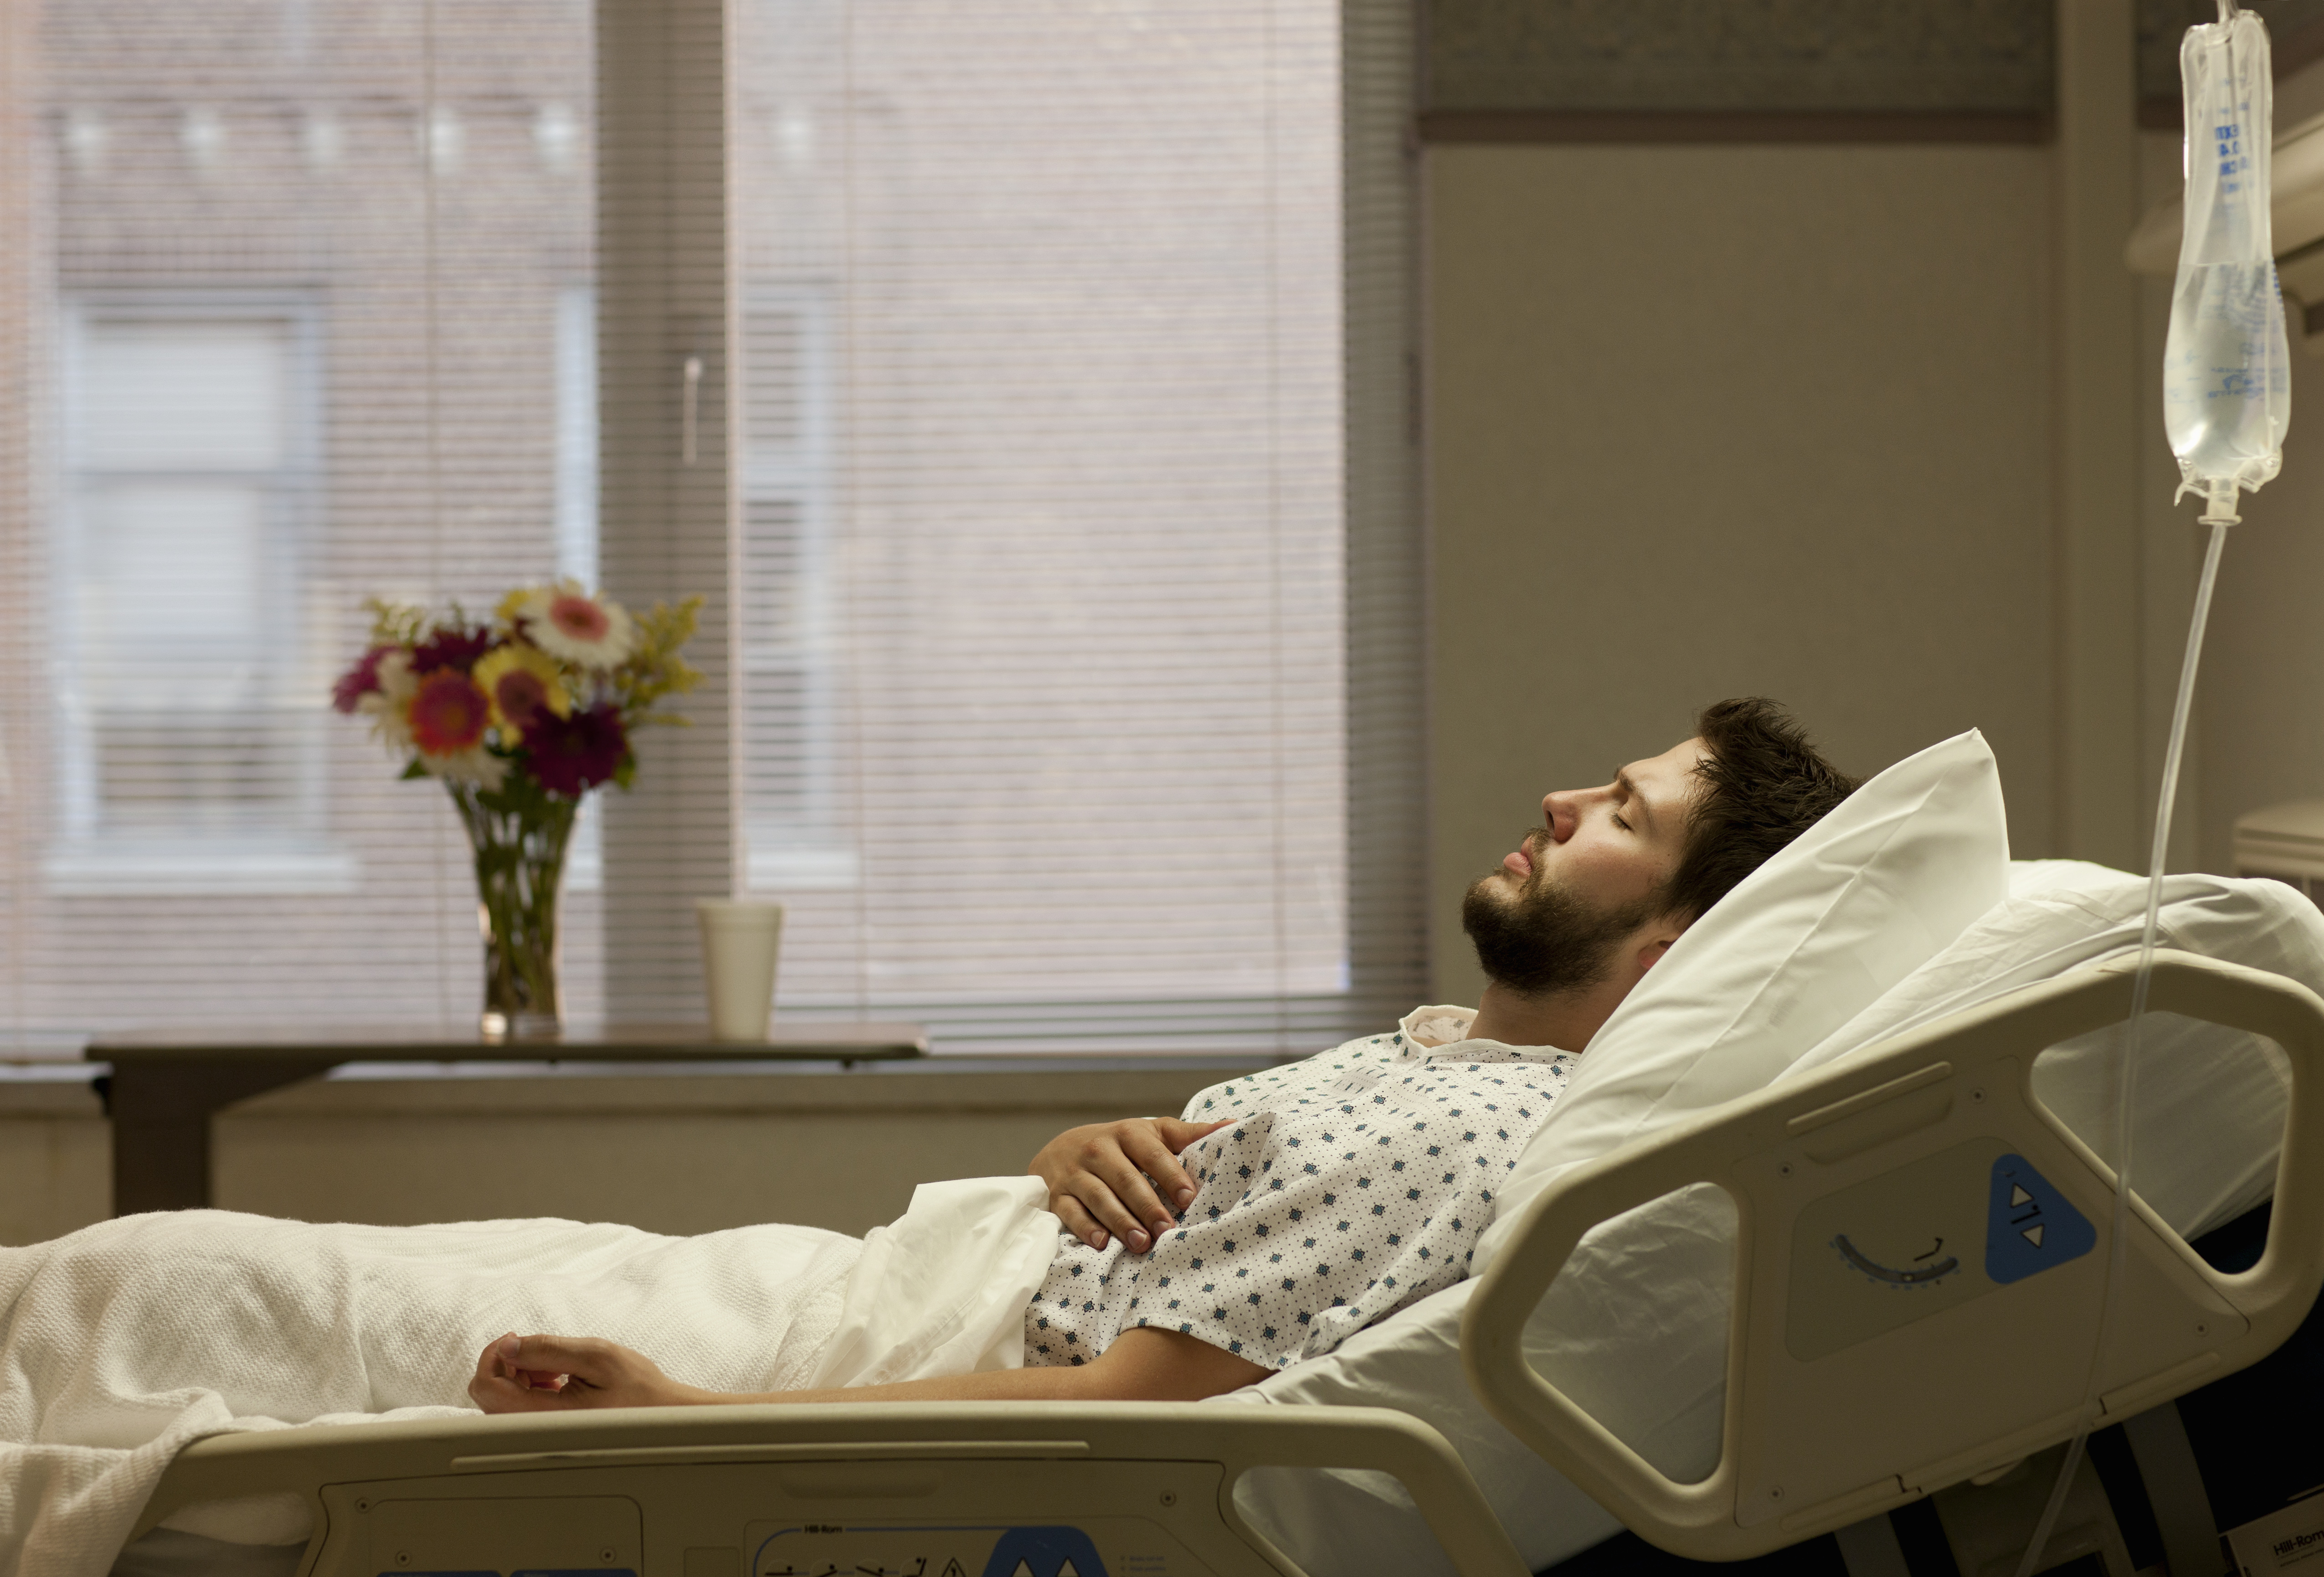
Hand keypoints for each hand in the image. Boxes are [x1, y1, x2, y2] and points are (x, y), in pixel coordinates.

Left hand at [468, 1332, 709, 1412]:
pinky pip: (516, 1408)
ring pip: (499, 1399)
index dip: (493, 1355)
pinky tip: (556, 1380)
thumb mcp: (595, 1356)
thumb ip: (547, 1349)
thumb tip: (507, 1345)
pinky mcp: (545, 1431)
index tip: (518, 1340)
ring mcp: (538, 1432)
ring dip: (518, 1374)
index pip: (486, 1386)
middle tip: (541, 1354)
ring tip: (554, 1368)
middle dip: (506, 1363)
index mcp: (543, 1415)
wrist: (661, 1415)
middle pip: (486, 1393)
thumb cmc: (636, 1387)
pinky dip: (527, 1386)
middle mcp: (534, 1429)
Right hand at [1029, 1116, 1229, 1252]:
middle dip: (1148, 1206)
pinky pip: (1071, 1212)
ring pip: (1099, 1197)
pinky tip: (1102, 1243)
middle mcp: (1099, 1149)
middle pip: (1126, 1179)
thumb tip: (1236, 1126)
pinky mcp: (1058, 1195)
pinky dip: (1086, 1227)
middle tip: (1168, 1231)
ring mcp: (1075, 1172)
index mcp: (1128, 1133)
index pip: (1152, 1153)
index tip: (1190, 1198)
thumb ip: (1189, 1134)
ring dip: (1121, 1221)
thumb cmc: (1120, 1146)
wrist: (1060, 1150)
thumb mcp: (1151, 1133)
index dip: (1171, 1176)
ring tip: (1142, 1243)